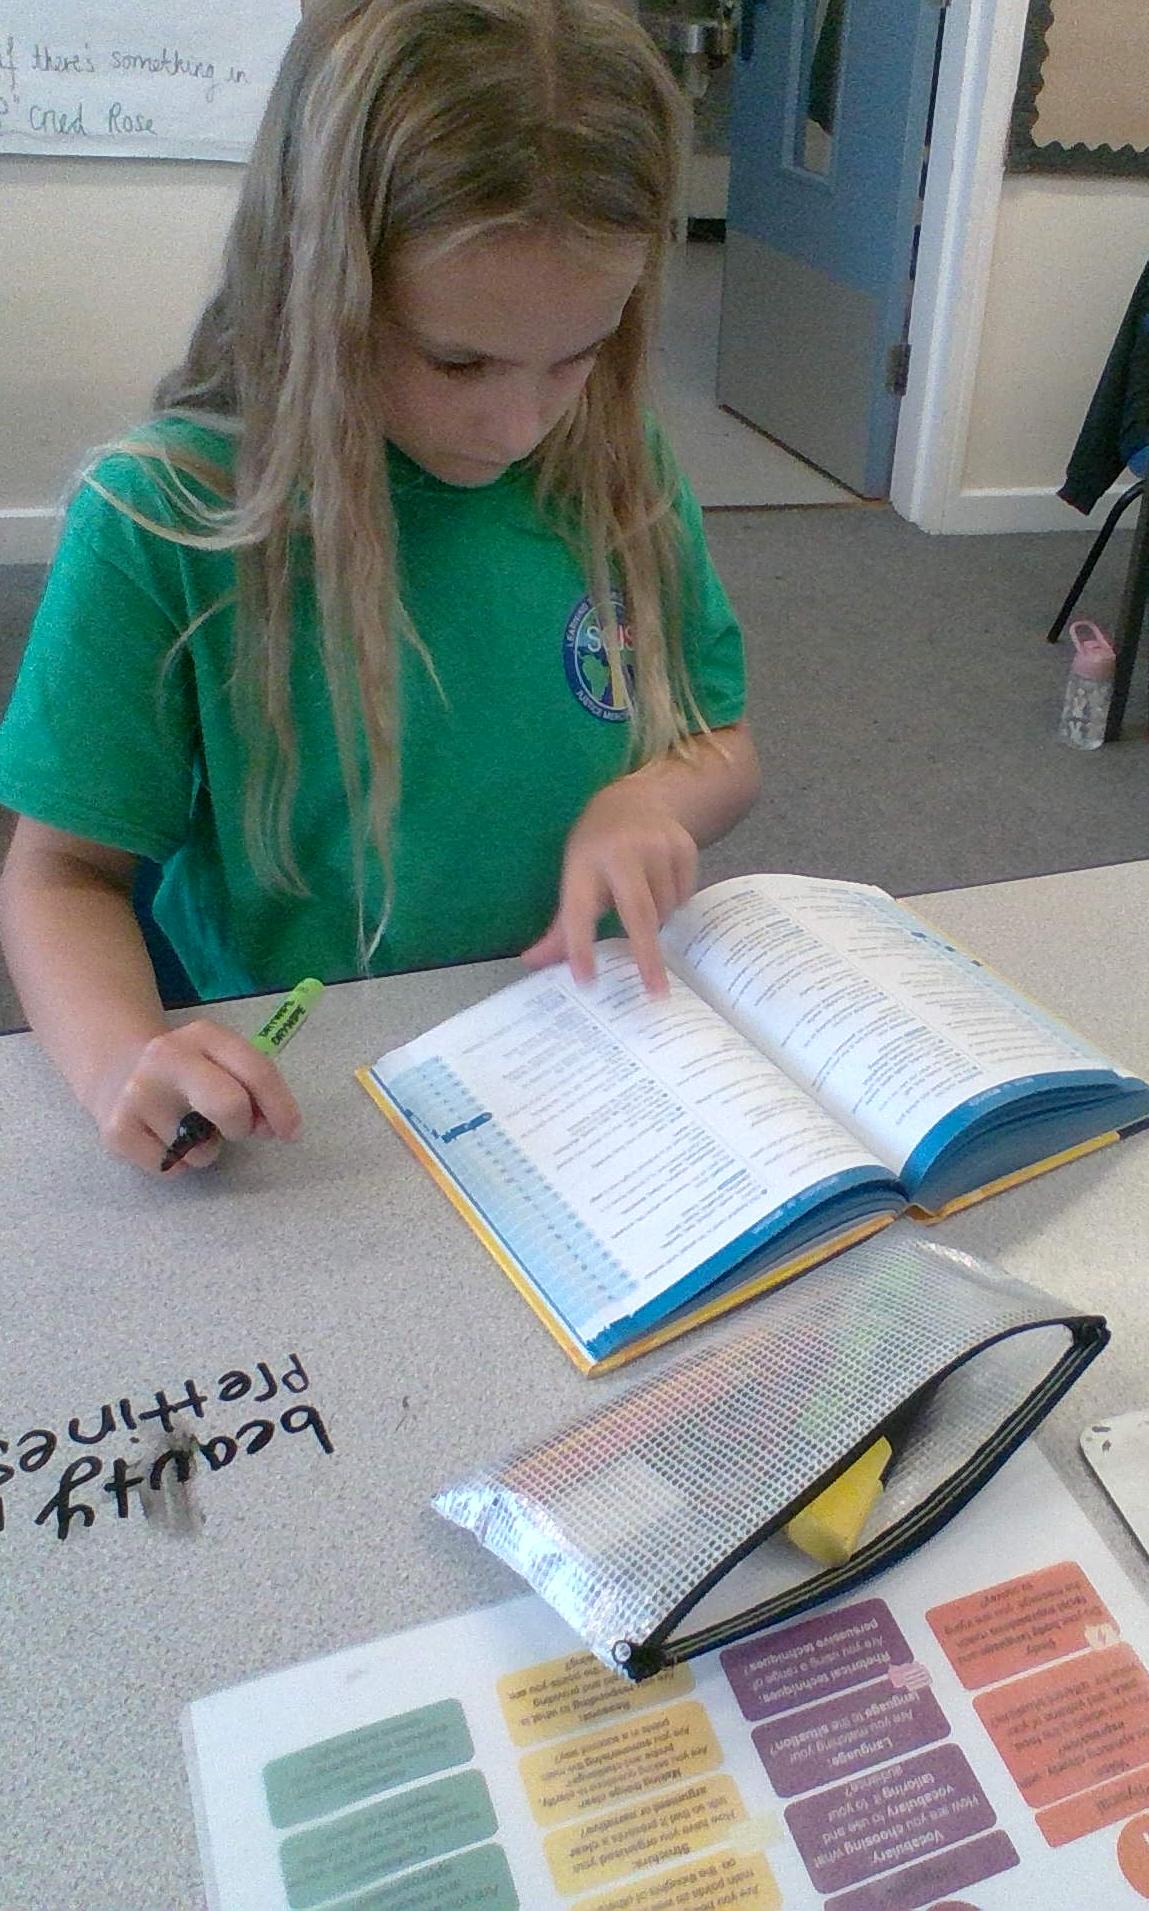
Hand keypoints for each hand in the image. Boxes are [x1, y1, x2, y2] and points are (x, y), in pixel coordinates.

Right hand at [86, 1017, 301, 1174]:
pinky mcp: (118, 1130)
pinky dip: (176, 1162)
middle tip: (235, 1130)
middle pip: (229, 1105)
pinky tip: (161, 1137)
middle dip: (242, 1127)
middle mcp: (167, 1057)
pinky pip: (171, 1167)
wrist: (115, 1070)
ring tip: (185, 1126)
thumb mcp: (220, 1063)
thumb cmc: (188, 1073)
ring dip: (204, 1148)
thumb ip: (252, 1088)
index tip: (290, 1132)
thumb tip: (270, 1127)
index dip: (281, 1107)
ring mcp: (138, 1093)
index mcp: (204, 1035)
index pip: (255, 1070)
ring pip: (200, 1150)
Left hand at [522, 777, 698, 992]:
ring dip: (657, 924)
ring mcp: (656, 847)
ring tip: (644, 908)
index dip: (579, 945)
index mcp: (583, 863)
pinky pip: (684, 895)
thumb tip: (532, 962)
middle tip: (654, 992)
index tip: (585, 980)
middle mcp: (620, 853)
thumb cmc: (596, 849)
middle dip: (646, 955)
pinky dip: (674, 904)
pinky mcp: (683, 847)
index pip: (579, 911)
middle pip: (637, 913)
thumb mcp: (574, 878)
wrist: (635, 800)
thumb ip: (561, 926)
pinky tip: (661, 886)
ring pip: (665, 909)